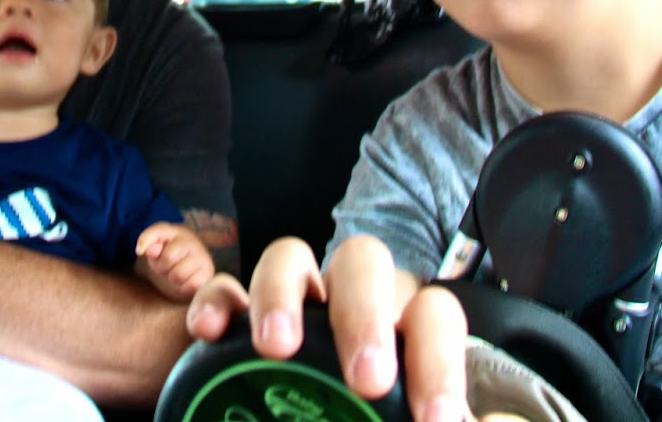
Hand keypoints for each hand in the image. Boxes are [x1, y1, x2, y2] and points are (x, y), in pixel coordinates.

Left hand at [136, 222, 215, 299]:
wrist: (193, 271)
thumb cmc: (171, 258)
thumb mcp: (157, 251)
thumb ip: (150, 246)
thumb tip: (147, 249)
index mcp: (176, 231)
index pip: (159, 230)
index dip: (146, 239)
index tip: (139, 251)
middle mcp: (192, 241)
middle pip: (167, 257)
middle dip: (162, 267)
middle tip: (167, 267)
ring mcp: (202, 256)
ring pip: (177, 275)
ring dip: (173, 279)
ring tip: (176, 274)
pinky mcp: (208, 273)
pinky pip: (190, 285)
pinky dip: (184, 287)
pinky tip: (186, 282)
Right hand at [186, 235, 470, 421]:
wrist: (311, 418)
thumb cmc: (378, 419)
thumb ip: (449, 420)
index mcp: (403, 329)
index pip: (433, 315)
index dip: (438, 362)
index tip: (434, 421)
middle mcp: (350, 302)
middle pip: (364, 264)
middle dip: (364, 316)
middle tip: (365, 380)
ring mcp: (294, 300)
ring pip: (290, 257)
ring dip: (284, 296)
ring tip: (278, 348)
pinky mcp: (240, 314)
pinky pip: (224, 288)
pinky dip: (218, 303)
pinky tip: (211, 334)